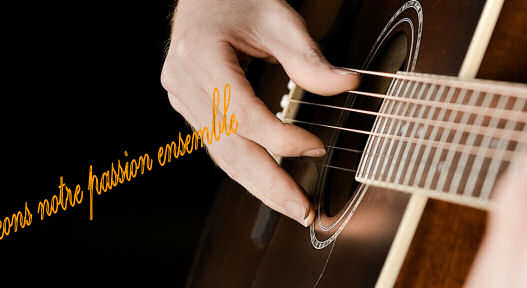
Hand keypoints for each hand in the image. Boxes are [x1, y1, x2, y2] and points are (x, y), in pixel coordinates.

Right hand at [161, 0, 358, 225]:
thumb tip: (346, 84)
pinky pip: (219, 145)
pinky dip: (247, 167)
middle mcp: (182, 81)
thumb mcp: (278, 18)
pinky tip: (271, 184)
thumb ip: (308, 57)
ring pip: (222, 153)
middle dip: (268, 183)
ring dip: (259, 184)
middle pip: (228, 146)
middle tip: (302, 209)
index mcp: (199, 55)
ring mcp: (181, 97)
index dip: (280, 138)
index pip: (242, 113)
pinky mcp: (189, 106)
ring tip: (292, 206)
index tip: (315, 148)